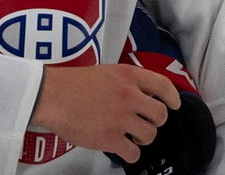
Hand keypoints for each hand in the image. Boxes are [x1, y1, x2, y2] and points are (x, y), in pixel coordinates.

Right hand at [29, 64, 180, 162]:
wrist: (50, 96)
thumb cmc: (70, 84)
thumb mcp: (104, 72)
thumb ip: (125, 81)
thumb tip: (140, 94)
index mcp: (128, 76)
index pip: (164, 86)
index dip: (173, 98)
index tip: (174, 104)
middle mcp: (129, 96)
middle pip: (161, 115)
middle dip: (154, 121)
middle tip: (144, 122)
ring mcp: (122, 118)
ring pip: (150, 135)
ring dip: (142, 137)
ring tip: (130, 135)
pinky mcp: (111, 138)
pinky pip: (134, 153)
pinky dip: (129, 153)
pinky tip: (121, 147)